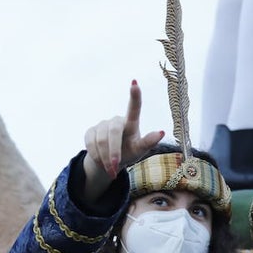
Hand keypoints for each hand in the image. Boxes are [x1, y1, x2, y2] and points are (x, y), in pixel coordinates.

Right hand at [82, 80, 163, 200]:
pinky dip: (96, 155)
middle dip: (113, 151)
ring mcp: (102, 125)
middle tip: (114, 166)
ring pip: (100, 140)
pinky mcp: (90, 131)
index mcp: (131, 123)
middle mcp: (116, 121)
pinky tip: (100, 161)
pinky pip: (90, 143)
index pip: (133, 108)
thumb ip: (148, 142)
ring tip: (110, 168)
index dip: (134, 96)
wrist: (110, 162)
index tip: (134, 83)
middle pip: (113, 133)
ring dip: (104, 158)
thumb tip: (161, 132)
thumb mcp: (140, 151)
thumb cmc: (129, 153)